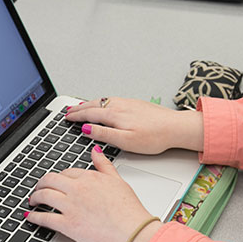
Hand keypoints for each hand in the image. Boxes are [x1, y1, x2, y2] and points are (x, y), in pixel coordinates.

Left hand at [26, 146, 161, 241]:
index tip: (56, 182)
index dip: (58, 177)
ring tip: (33, 201)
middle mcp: (78, 189)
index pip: (66, 172)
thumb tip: (95, 152)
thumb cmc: (129, 212)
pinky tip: (30, 217)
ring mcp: (71, 206)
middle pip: (50, 180)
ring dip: (34, 197)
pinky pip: (44, 218)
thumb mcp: (119, 182)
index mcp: (90, 178)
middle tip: (38, 189)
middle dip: (41, 184)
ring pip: (44, 195)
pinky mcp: (68, 225)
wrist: (133, 234)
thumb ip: (104, 166)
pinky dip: (34, 217)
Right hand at [64, 97, 203, 154]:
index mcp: (115, 115)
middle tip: (68, 110)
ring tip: (80, 106)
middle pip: (94, 105)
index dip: (76, 116)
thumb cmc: (155, 137)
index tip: (66, 117)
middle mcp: (120, 106)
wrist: (176, 127)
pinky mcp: (135, 103)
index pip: (89, 114)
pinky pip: (111, 100)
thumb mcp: (126, 141)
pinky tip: (102, 104)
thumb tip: (86, 128)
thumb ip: (104, 134)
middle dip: (79, 108)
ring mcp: (128, 103)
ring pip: (102, 101)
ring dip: (88, 103)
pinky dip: (101, 101)